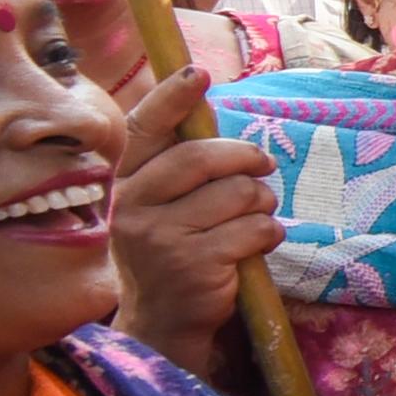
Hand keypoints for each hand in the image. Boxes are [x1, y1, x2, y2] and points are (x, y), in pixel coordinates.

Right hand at [108, 70, 282, 367]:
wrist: (163, 321)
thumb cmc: (172, 249)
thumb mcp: (160, 206)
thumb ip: (179, 167)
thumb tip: (206, 109)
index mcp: (127, 184)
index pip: (144, 130)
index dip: (171, 98)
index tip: (197, 73)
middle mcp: (134, 207)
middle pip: (202, 157)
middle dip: (245, 156)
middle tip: (263, 164)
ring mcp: (162, 237)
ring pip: (238, 193)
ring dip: (260, 203)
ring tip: (253, 218)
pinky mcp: (195, 263)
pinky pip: (255, 229)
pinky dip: (268, 234)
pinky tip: (255, 246)